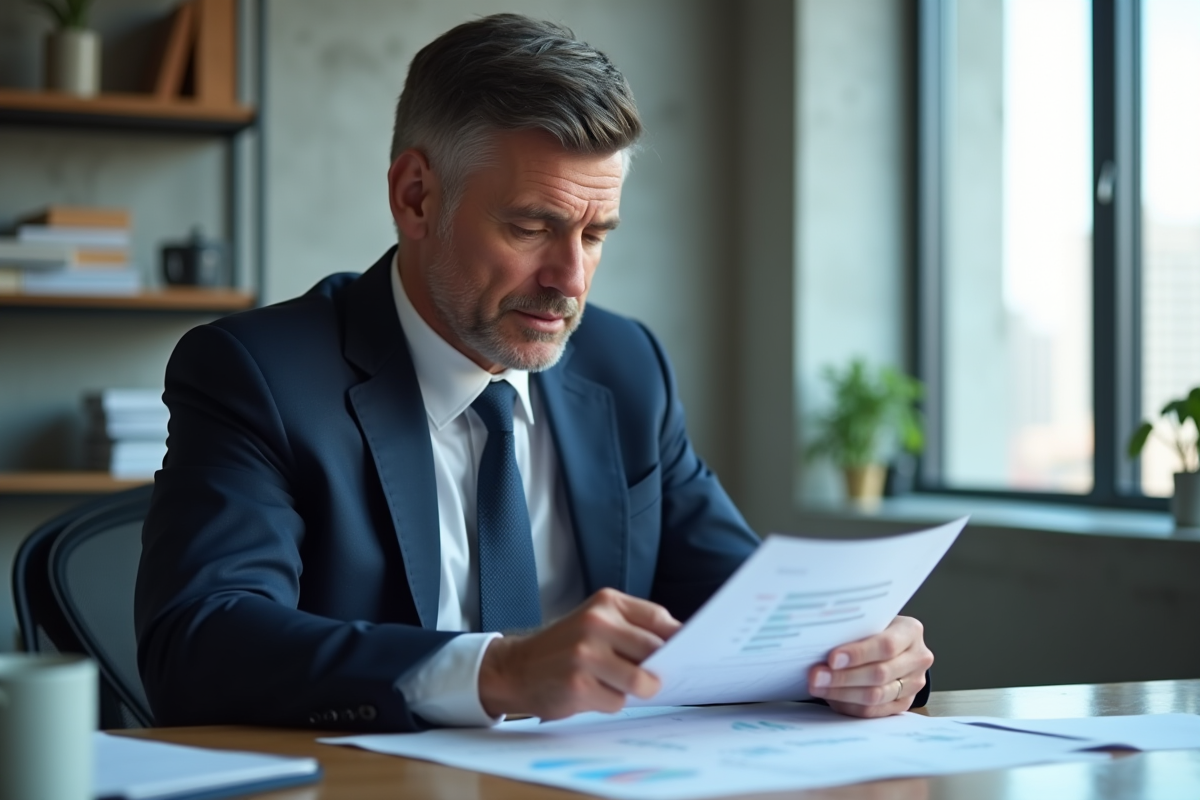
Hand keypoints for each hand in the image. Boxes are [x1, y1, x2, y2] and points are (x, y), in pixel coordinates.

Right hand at [478, 588, 680, 719]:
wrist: (516, 667)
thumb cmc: (565, 648)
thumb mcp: (596, 623)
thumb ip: (632, 629)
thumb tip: (679, 649)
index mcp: (606, 602)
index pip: (659, 619)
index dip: (678, 639)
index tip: (691, 652)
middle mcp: (596, 622)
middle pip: (655, 651)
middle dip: (658, 669)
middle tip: (652, 677)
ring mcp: (586, 654)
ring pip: (641, 681)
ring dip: (635, 690)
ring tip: (614, 684)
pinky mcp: (579, 684)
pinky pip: (617, 701)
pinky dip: (610, 702)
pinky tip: (590, 693)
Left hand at [807, 615, 932, 717]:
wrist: (892, 645)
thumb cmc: (874, 629)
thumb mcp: (869, 622)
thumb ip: (853, 631)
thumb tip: (819, 642)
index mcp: (910, 631)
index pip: (886, 645)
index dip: (858, 654)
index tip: (832, 659)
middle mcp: (917, 658)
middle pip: (880, 674)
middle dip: (843, 677)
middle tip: (816, 676)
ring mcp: (914, 684)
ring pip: (876, 696)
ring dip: (842, 693)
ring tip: (817, 686)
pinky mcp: (904, 703)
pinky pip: (874, 711)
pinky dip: (849, 705)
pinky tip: (831, 697)